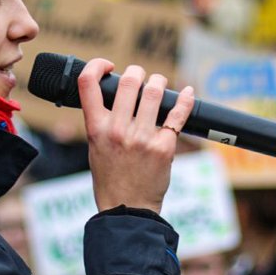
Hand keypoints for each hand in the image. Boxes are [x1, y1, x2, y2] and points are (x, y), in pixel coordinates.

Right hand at [77, 58, 195, 213]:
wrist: (127, 209)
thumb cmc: (110, 177)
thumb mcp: (95, 147)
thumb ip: (101, 121)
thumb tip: (116, 94)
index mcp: (95, 128)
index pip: (87, 83)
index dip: (97, 65)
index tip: (108, 66)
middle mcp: (117, 130)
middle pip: (129, 81)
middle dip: (138, 72)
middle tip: (141, 77)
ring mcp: (141, 138)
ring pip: (154, 92)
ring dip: (159, 82)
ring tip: (159, 85)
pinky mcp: (163, 147)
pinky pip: (177, 115)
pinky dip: (185, 100)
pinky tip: (187, 93)